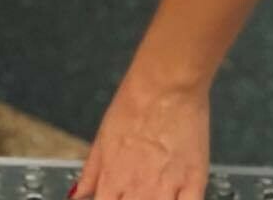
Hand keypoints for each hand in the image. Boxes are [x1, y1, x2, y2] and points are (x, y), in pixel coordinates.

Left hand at [70, 68, 209, 199]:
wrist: (166, 83)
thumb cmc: (135, 102)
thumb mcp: (104, 137)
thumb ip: (91, 172)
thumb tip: (78, 195)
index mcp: (111, 182)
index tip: (115, 198)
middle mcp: (137, 191)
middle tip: (136, 190)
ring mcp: (166, 190)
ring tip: (154, 193)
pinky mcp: (194, 182)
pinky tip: (176, 198)